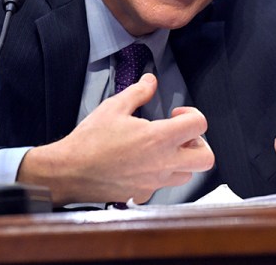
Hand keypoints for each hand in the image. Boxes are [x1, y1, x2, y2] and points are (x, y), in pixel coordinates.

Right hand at [17, 73, 214, 204]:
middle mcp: (163, 163)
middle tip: (178, 135)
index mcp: (159, 138)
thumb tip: (151, 80)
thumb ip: (138, 92)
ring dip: (181, 160)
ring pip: (188, 174)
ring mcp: (155, 183)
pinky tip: (141, 164)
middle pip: (206, 158)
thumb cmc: (90, 140)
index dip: (192, 115)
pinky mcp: (144, 194)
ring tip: (161, 149)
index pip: (200, 125)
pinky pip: (163, 186)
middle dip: (197, 143)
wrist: (69, 172)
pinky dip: (160, 175)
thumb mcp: (114, 107)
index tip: (175, 115)